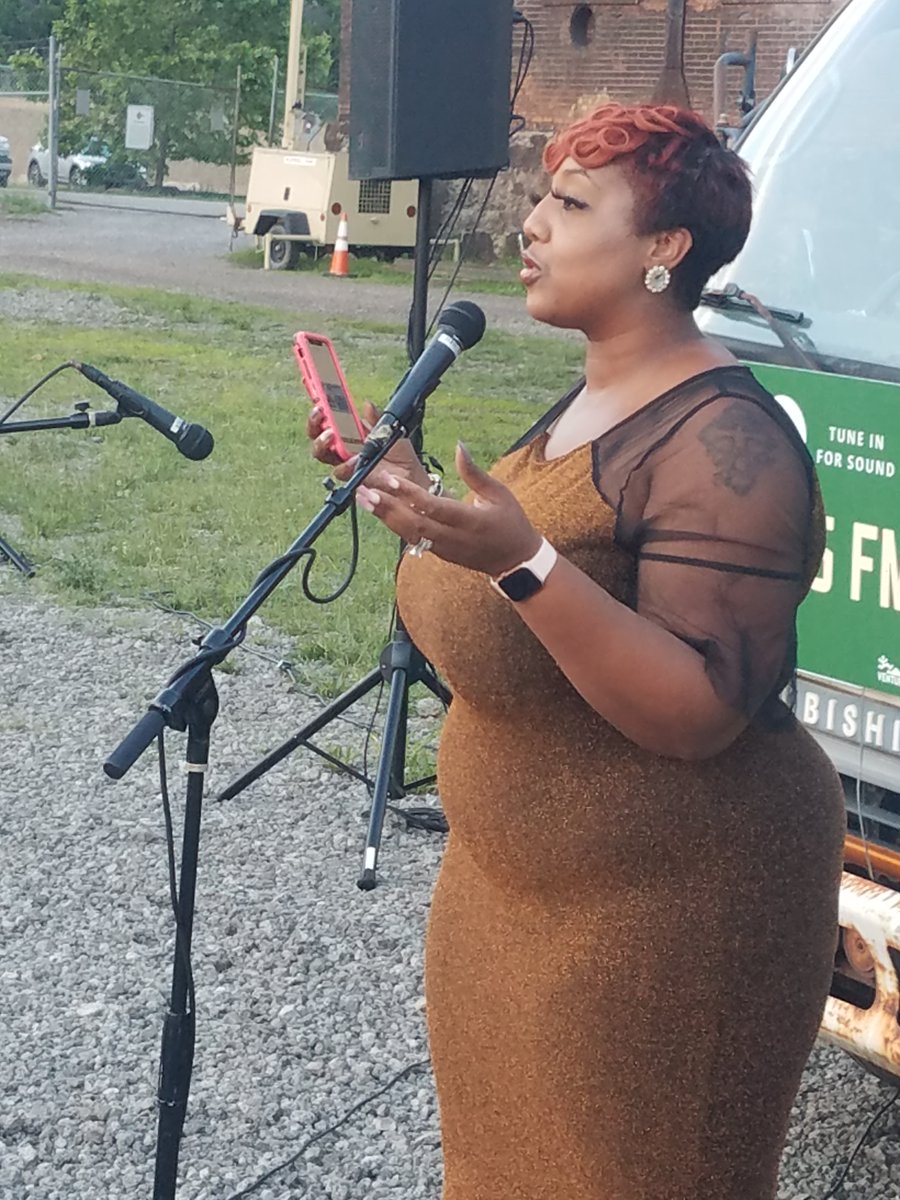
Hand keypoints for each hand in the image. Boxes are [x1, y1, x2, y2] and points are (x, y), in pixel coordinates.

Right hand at [307, 401, 429, 490]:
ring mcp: (345, 462)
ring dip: (323, 443)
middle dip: (314, 424)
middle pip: (317, 435)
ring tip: (331, 435)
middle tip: (320, 415)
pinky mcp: (350, 477)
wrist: (410, 476)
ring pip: (322, 453)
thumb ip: (377, 419)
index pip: (327, 419)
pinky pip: (340, 471)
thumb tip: (367, 405)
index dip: (318, 410)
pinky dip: (345, 464)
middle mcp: (343, 446)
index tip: (318, 401)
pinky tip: (354, 459)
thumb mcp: (391, 431)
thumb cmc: (400, 454)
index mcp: (350, 431)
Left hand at [357, 442, 541, 576]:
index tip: (391, 479)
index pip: (434, 507)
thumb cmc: (511, 523)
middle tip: (364, 490)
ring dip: (385, 517)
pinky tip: (378, 511)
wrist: (516, 562)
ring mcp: (444, 548)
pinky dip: (394, 525)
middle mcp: (453, 538)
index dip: (411, 494)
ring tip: (364, 499)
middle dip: (387, 507)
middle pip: (414, 524)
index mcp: (470, 521)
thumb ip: (475, 472)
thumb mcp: (499, 494)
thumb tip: (458, 445)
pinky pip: (412, 539)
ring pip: (408, 534)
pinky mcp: (438, 553)